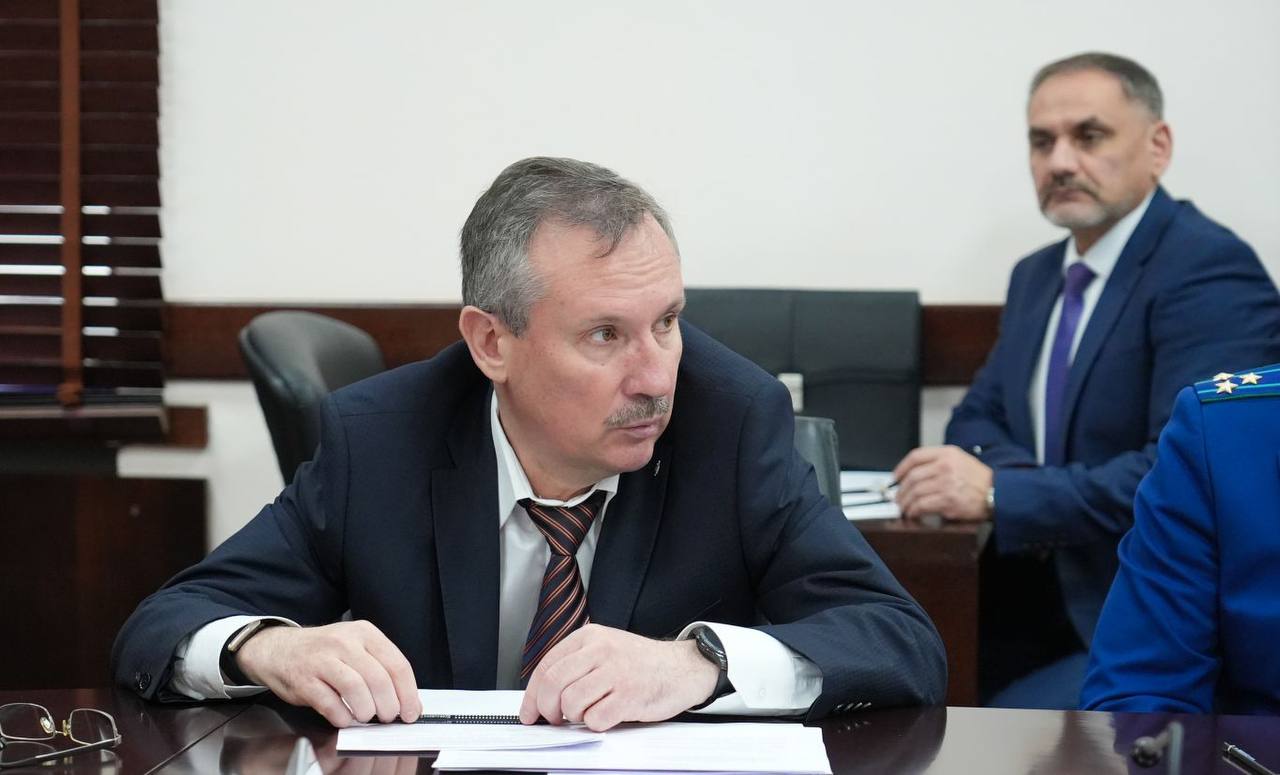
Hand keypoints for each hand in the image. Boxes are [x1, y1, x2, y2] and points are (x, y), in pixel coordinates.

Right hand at [235, 620, 421, 726]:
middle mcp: (344, 642)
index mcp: (364, 632)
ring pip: (356, 688)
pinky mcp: (304, 679)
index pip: (397, 664)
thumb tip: (406, 700)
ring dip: (366, 710)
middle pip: (379, 679)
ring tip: (367, 716)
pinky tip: (345, 718)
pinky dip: (342, 716)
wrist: (279, 649)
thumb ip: (379, 668)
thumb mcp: (355, 646)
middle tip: (388, 717)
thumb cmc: (323, 652)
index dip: (408, 693)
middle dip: (389, 706)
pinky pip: (329, 703)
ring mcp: (322, 659)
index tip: (411, 711)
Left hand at [519, 624, 718, 730]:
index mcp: (590, 637)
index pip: (547, 666)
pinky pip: (595, 719)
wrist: (682, 667)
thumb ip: (577, 663)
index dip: (532, 695)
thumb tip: (542, 694)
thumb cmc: (641, 663)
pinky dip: (595, 725)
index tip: (530, 712)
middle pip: (553, 684)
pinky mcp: (630, 695)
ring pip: (571, 703)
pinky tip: (606, 717)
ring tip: (588, 714)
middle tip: (554, 719)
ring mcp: (616, 672)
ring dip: (574, 717)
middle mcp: (601, 650)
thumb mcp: (606, 648)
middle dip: (547, 709)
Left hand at [893, 445, 993, 521]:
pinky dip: (914, 510)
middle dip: (901, 490)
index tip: (896, 477)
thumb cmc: (980, 479)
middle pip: (912, 477)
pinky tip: (913, 513)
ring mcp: (946, 483)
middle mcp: (945, 466)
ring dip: (905, 502)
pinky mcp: (948, 500)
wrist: (998, 493)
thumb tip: (915, 473)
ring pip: (915, 492)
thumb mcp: (960, 459)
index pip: (916, 456)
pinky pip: (922, 505)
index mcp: (947, 453)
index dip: (901, 468)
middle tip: (898, 497)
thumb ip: (939, 461)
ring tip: (904, 507)